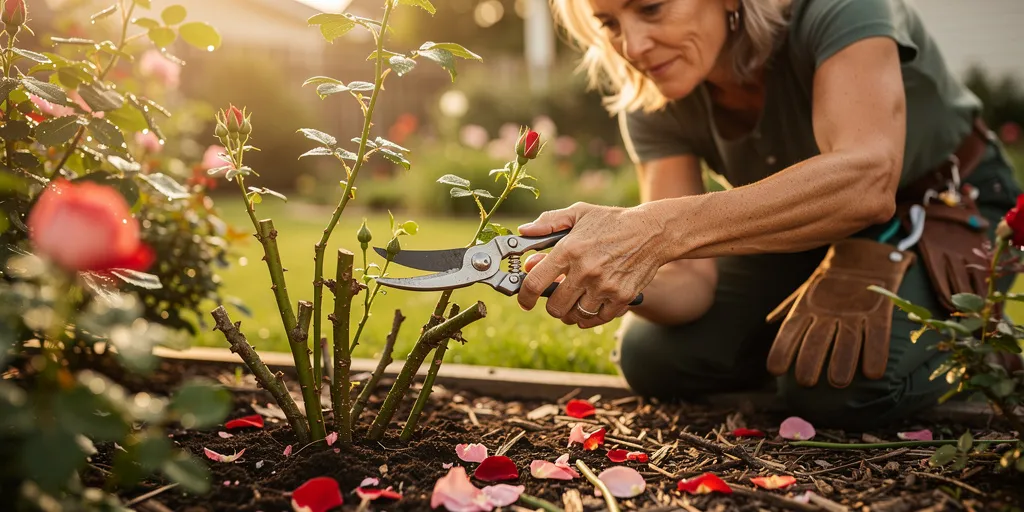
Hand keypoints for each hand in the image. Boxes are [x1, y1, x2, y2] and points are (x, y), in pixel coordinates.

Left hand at [516, 202, 663, 327]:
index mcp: (569, 249)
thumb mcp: (579, 213)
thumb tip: (524, 231)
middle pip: (554, 306)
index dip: (524, 296)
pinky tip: (590, 305)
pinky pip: (596, 319)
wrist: (652, 232)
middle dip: (551, 304)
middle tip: (556, 296)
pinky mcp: (621, 298)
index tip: (524, 300)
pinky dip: (590, 317)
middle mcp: (585, 270)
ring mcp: (604, 287)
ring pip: (574, 315)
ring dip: (570, 311)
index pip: (535, 282)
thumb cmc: (612, 221)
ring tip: (574, 300)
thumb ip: (549, 222)